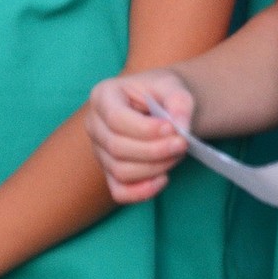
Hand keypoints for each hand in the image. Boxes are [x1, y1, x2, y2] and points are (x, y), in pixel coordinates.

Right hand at [85, 71, 192, 203]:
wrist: (163, 106)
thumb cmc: (162, 94)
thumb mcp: (173, 87)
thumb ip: (179, 103)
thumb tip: (180, 128)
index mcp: (103, 95)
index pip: (115, 118)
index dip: (144, 129)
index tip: (172, 129)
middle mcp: (95, 124)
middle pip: (116, 147)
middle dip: (154, 150)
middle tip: (182, 143)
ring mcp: (99, 150)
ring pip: (120, 170)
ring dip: (154, 168)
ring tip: (176, 154)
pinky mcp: (109, 172)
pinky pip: (120, 191)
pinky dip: (142, 191)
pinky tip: (163, 178)